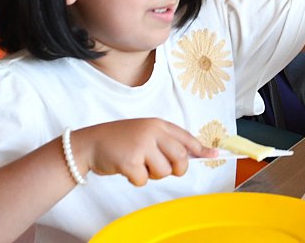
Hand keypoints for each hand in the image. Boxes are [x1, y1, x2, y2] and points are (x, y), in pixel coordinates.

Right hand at [76, 118, 215, 186]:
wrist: (90, 143)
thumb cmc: (120, 140)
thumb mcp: (145, 133)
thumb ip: (166, 142)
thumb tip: (194, 155)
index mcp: (158, 124)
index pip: (186, 138)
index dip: (201, 149)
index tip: (214, 155)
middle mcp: (152, 132)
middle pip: (180, 158)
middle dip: (177, 170)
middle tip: (166, 170)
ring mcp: (141, 145)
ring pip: (164, 172)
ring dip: (152, 175)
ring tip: (139, 164)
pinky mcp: (129, 160)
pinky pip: (143, 180)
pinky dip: (136, 179)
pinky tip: (126, 168)